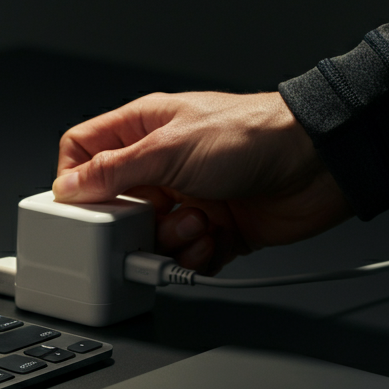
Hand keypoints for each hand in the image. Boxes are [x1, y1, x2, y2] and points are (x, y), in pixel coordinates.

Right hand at [53, 91, 353, 273]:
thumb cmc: (253, 135)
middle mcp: (161, 165)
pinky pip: (183, 257)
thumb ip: (111, 171)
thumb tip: (69, 187)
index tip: (80, 208)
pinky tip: (212, 239)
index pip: (83, 152)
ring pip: (149, 237)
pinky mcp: (212, 229)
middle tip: (144, 224)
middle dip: (128, 225)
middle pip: (115, 207)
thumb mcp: (168, 148)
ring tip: (195, 225)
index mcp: (143, 131)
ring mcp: (187, 198)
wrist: (319, 164)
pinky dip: (193, 258)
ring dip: (168, 241)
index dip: (74, 182)